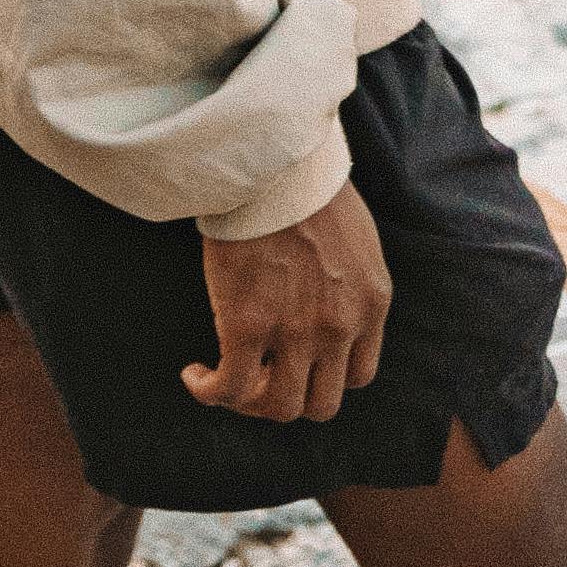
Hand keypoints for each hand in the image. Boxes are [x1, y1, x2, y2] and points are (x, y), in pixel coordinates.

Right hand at [185, 180, 391, 425]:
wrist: (274, 159)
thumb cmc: (306, 185)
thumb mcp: (357, 240)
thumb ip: (350, 282)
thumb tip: (323, 301)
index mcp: (371, 302)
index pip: (360, 375)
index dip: (324, 378)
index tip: (296, 364)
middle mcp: (341, 326)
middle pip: (321, 404)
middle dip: (287, 396)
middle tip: (257, 376)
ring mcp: (297, 332)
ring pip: (279, 407)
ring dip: (250, 402)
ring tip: (223, 376)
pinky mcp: (248, 326)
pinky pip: (229, 388)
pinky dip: (209, 391)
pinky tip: (194, 373)